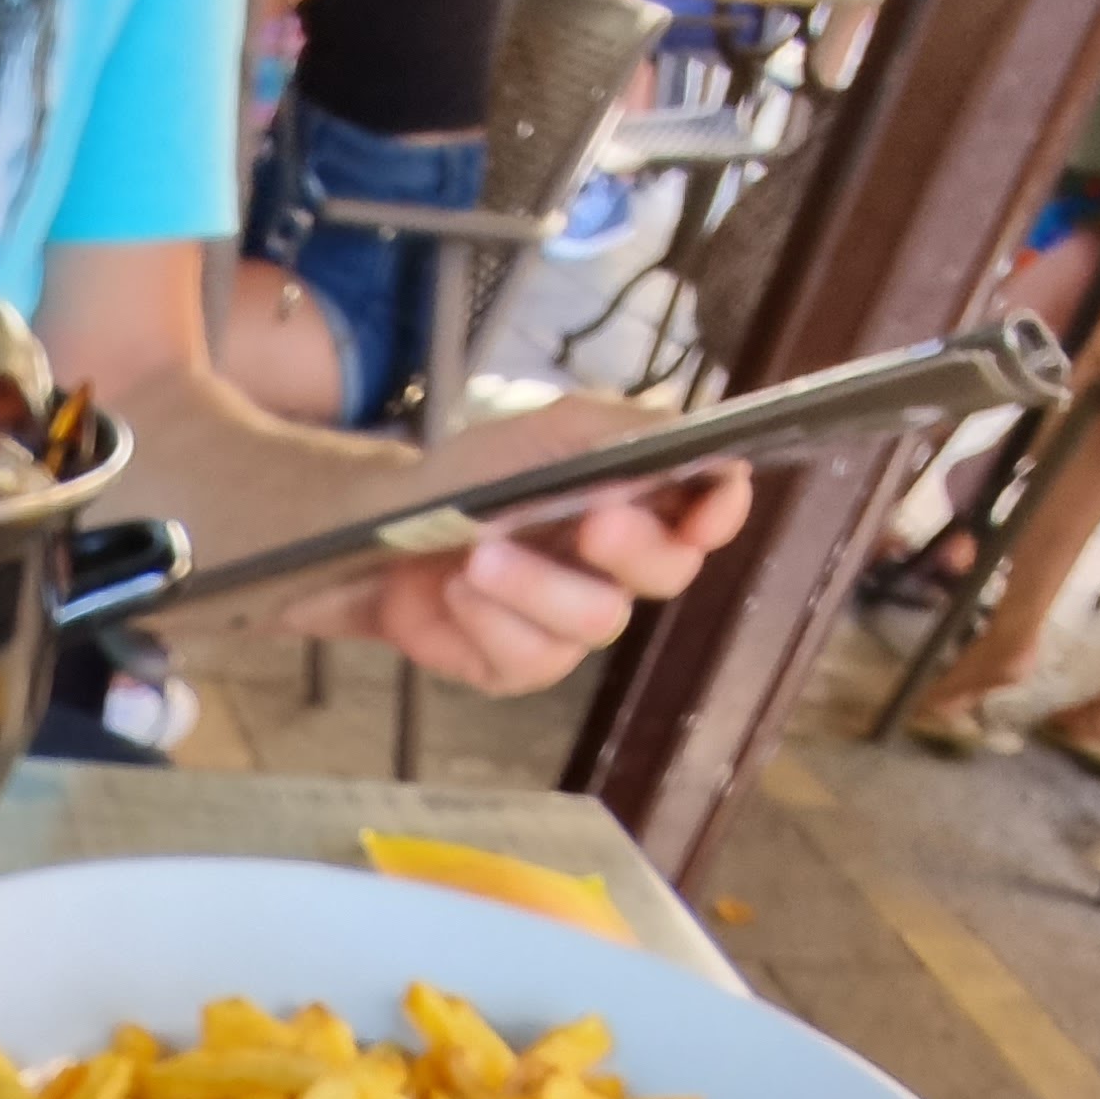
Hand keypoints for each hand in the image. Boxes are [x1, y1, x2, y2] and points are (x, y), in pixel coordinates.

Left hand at [280, 389, 752, 694]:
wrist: (380, 532)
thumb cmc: (472, 477)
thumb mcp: (550, 432)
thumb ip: (626, 433)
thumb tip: (696, 440)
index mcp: (638, 506)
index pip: (707, 516)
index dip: (719, 511)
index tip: (713, 499)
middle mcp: (617, 570)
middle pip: (668, 573)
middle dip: (634, 548)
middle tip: (593, 521)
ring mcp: (571, 623)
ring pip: (597, 622)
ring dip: (539, 586)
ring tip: (479, 557)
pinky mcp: (521, 666)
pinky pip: (534, 659)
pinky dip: (492, 621)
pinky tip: (457, 593)